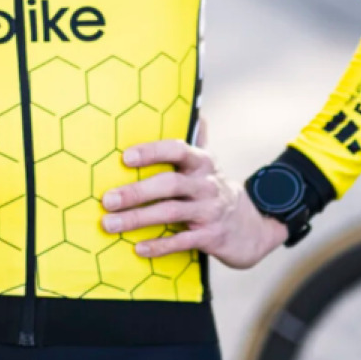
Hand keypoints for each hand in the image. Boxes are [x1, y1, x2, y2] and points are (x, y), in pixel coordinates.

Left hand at [99, 121, 287, 269]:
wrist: (253, 227)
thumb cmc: (216, 189)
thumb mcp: (211, 163)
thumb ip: (199, 139)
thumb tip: (197, 110)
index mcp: (203, 162)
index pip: (178, 150)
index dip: (152, 152)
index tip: (125, 157)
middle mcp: (207, 184)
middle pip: (169, 184)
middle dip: (136, 192)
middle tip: (107, 199)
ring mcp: (210, 211)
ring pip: (170, 212)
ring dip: (137, 219)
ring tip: (110, 224)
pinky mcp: (211, 237)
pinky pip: (182, 241)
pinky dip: (159, 245)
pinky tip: (138, 248)